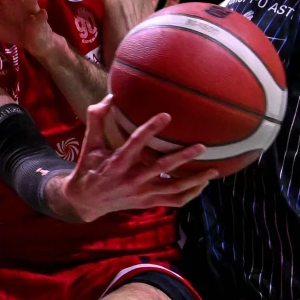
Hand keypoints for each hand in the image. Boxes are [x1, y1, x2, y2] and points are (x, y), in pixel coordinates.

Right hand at [45, 95, 216, 221]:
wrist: (86, 201)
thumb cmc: (89, 168)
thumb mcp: (90, 144)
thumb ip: (96, 119)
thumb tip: (110, 97)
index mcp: (117, 163)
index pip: (136, 143)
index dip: (150, 129)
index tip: (166, 115)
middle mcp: (132, 180)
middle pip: (162, 169)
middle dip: (183, 158)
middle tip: (202, 146)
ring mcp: (142, 194)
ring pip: (173, 189)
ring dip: (194, 180)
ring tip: (213, 170)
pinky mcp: (148, 203)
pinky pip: (174, 201)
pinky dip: (191, 194)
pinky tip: (203, 185)